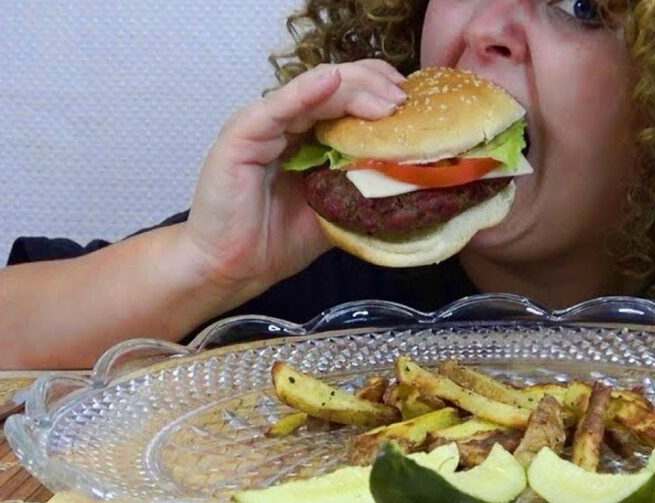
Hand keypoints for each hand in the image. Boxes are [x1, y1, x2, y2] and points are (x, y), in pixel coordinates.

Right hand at [179, 60, 407, 297]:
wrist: (235, 268)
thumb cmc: (280, 239)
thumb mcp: (340, 207)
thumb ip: (367, 185)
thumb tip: (420, 179)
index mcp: (312, 132)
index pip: (351, 95)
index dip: (384, 91)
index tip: (418, 105)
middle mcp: (289, 120)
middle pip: (338, 84)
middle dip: (376, 86)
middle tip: (406, 103)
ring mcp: (265, 124)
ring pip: (314, 88)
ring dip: (354, 89)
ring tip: (387, 100)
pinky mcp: (242, 135)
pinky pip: (277, 108)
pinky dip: (305, 92)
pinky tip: (330, 82)